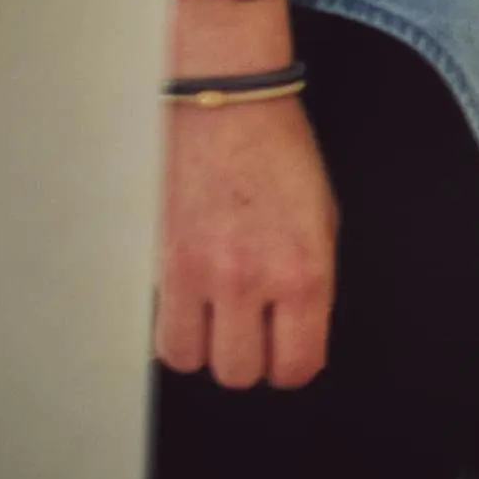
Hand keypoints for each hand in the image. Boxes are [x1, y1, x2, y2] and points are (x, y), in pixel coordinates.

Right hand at [156, 86, 336, 392]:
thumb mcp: (321, 221)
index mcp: (304, 271)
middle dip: (247, 359)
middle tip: (250, 332)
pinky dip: (171, 322)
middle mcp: (248, 279)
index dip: (291, 366)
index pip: (296, 366)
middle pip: (238, 373)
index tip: (287, 352)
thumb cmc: (278, 155)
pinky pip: (157, 323)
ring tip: (214, 318)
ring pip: (189, 359)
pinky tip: (187, 297)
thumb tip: (297, 332)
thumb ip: (309, 282)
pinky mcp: (156, 260)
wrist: (223, 104)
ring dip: (203, 346)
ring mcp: (195, 272)